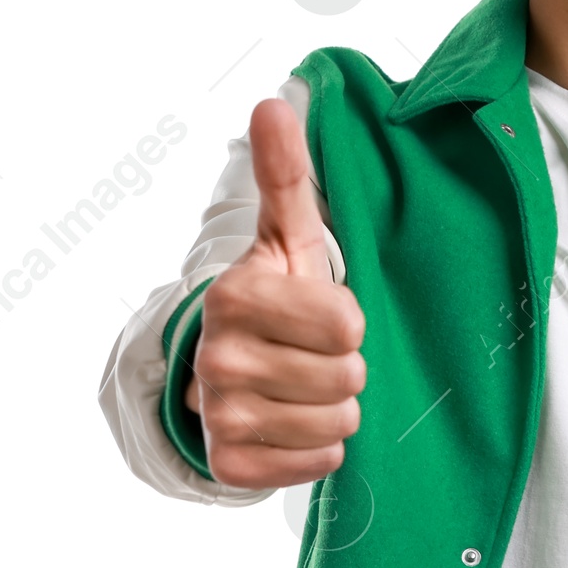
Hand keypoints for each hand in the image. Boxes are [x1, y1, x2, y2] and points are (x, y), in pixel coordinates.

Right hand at [186, 99, 366, 488]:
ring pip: (337, 424)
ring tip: (304, 386)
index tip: (320, 315)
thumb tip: (271, 103)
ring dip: (335, 408)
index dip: (348, 322)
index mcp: (236, 296)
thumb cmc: (277, 297)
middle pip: (347, 378)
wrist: (229, 368)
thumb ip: (286, 174)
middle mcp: (218, 358)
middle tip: (312, 356)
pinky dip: (319, 449)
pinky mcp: (230, 464)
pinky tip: (293, 423)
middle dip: (344, 369)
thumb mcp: (288, 236)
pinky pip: (319, 464)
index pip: (347, 326)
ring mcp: (219, 415)